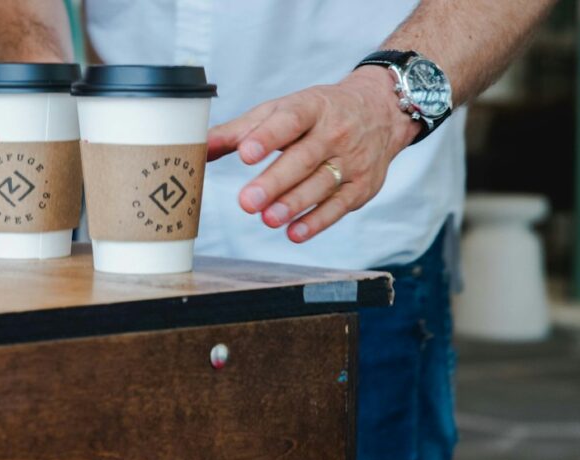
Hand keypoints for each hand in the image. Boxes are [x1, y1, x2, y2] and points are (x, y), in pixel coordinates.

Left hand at [206, 66, 420, 242]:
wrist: (381, 111)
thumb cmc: (318, 112)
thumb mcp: (282, 110)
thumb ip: (240, 130)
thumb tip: (199, 147)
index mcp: (312, 107)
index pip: (290, 120)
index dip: (267, 137)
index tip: (245, 154)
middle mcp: (335, 132)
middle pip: (304, 158)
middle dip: (276, 181)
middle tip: (247, 201)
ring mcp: (352, 160)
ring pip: (322, 184)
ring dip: (294, 204)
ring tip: (267, 219)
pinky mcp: (363, 186)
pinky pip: (340, 206)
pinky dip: (317, 221)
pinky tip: (294, 232)